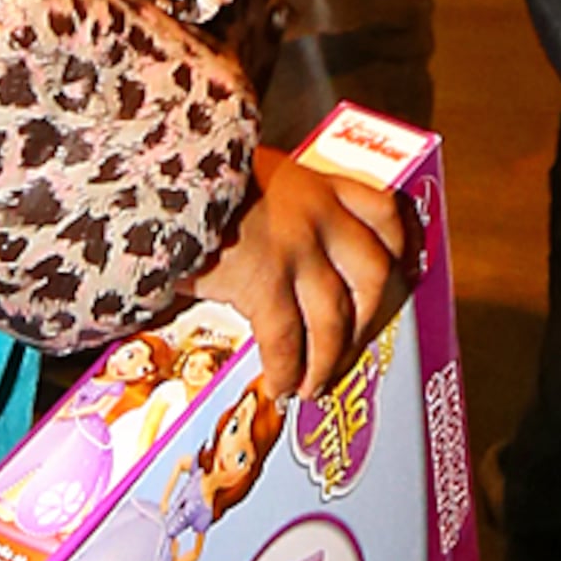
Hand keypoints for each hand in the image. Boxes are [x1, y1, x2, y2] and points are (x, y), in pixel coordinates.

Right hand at [207, 145, 411, 398]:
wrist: (162, 173)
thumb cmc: (193, 172)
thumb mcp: (248, 172)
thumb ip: (271, 202)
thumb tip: (260, 239)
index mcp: (316, 183)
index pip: (381, 211)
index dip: (397, 248)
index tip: (398, 271)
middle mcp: (318, 215)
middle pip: (371, 274)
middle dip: (367, 318)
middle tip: (353, 345)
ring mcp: (295, 250)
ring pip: (334, 317)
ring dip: (327, 359)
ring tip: (313, 387)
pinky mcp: (263, 281)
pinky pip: (286, 338)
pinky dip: (287, 370)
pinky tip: (280, 388)